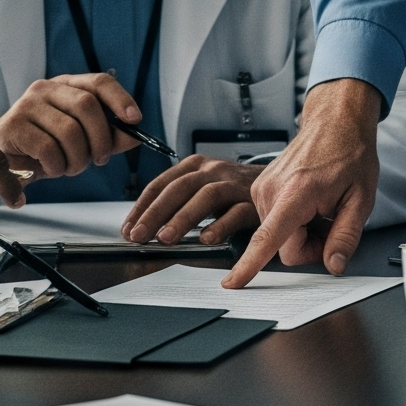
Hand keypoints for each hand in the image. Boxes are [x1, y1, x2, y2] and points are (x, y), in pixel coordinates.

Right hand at [0, 72, 141, 180]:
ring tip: (70, 167)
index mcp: (66, 85)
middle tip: (100, 160)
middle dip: (100, 139)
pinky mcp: (13, 125)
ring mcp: (27, 104)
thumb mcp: (83, 141)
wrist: (4, 161)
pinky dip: (56, 165)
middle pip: (87, 105)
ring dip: (77, 158)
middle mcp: (45, 88)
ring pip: (69, 130)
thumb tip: (136, 136)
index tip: (135, 119)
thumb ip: (110, 137)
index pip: (99, 81)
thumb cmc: (46, 147)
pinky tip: (51, 169)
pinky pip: (48, 148)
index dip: (120, 99)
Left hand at [125, 156, 259, 244]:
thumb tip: (143, 226)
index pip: (160, 184)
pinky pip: (236, 212)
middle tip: (140, 235)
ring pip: (205, 197)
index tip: (129, 228)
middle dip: (155, 214)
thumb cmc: (231, 191)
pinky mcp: (253, 201)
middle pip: (178, 189)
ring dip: (183, 218)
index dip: (142, 207)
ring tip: (166, 238)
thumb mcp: (201, 189)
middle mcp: (212, 171)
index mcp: (194, 166)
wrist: (276, 184)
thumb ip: (176, 203)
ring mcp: (233, 184)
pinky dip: (221, 225)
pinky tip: (207, 239)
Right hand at [226, 80, 382, 286]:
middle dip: (308, 245)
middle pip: (283, 247)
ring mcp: (261, 188)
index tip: (233, 282)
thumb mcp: (361, 199)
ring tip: (319, 206)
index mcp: (295, 193)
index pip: (268, 239)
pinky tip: (307, 202)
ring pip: (277, 236)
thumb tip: (333, 265)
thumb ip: (346, 236)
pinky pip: (273, 222)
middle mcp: (270, 190)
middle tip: (330, 220)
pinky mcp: (259, 189)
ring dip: (300, 231)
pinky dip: (292, 220)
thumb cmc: (349, 154)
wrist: (334, 123)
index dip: (250, 265)